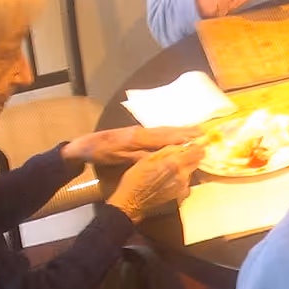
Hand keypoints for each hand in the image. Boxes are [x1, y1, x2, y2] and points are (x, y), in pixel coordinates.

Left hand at [62, 125, 198, 166]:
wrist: (85, 145)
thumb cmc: (101, 153)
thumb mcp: (119, 158)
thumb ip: (140, 157)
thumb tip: (160, 156)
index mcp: (138, 137)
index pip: (164, 137)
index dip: (181, 138)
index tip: (197, 139)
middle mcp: (142, 131)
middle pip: (167, 130)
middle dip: (185, 131)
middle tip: (203, 132)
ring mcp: (140, 131)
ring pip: (163, 129)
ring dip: (180, 130)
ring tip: (195, 130)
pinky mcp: (137, 133)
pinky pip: (158, 131)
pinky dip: (171, 131)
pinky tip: (176, 133)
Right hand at [106, 143, 204, 221]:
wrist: (131, 201)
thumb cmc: (135, 179)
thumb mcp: (149, 158)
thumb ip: (168, 150)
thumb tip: (182, 143)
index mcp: (174, 163)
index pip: (197, 151)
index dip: (198, 145)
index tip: (197, 141)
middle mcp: (182, 175)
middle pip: (197, 160)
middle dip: (193, 154)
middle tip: (184, 151)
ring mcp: (182, 186)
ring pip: (192, 169)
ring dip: (187, 165)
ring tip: (173, 165)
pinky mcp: (181, 193)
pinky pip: (187, 180)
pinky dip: (183, 175)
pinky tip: (171, 176)